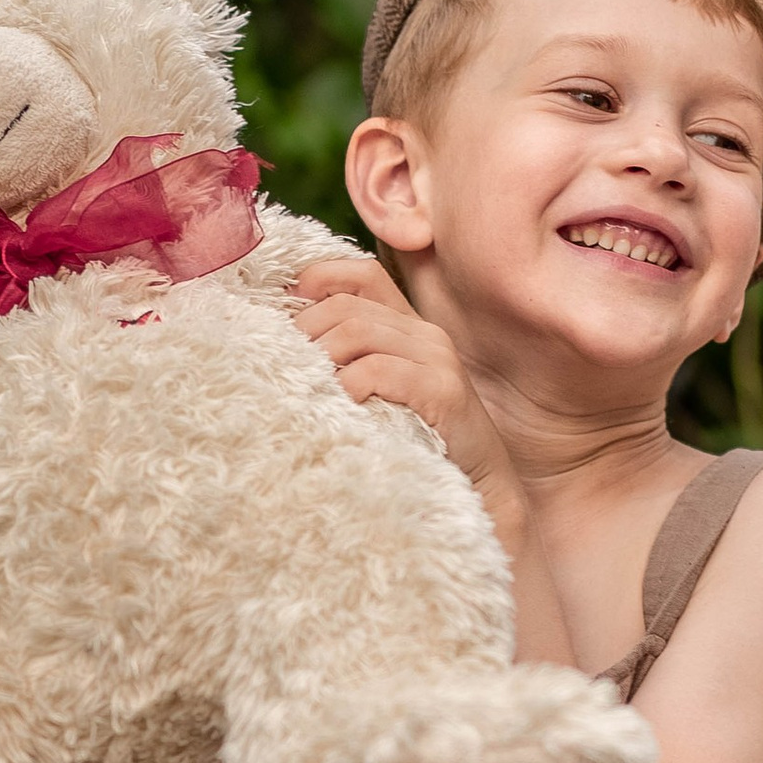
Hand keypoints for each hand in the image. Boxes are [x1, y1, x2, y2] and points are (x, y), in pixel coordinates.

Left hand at [286, 256, 521, 524]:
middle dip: (305, 330)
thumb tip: (290, 345)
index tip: (284, 310)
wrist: (480, 487)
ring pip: (357, 332)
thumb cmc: (420, 443)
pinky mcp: (443, 389)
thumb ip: (352, 364)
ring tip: (305, 386)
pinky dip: (348, 385)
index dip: (319, 280)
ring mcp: (437, 358)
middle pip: (347, 306)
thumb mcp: (382, 394)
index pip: (363, 275)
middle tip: (283, 363)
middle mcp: (425, 334)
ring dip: (321, 357)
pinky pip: (378, 370)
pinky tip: (338, 405)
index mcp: (408, 327)